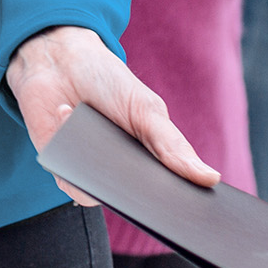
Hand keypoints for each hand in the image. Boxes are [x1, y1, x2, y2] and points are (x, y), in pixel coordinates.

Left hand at [8, 26, 218, 204]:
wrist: (58, 60)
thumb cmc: (107, 82)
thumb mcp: (146, 108)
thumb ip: (172, 145)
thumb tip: (210, 178)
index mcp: (149, 159)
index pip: (170, 192)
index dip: (182, 202)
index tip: (196, 208)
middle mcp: (121, 172)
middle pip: (138, 202)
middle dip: (145, 198)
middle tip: (152, 188)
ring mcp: (90, 172)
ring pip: (103, 196)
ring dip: (104, 174)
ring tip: (106, 143)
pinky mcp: (61, 168)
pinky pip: (72, 184)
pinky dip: (72, 158)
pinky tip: (66, 113)